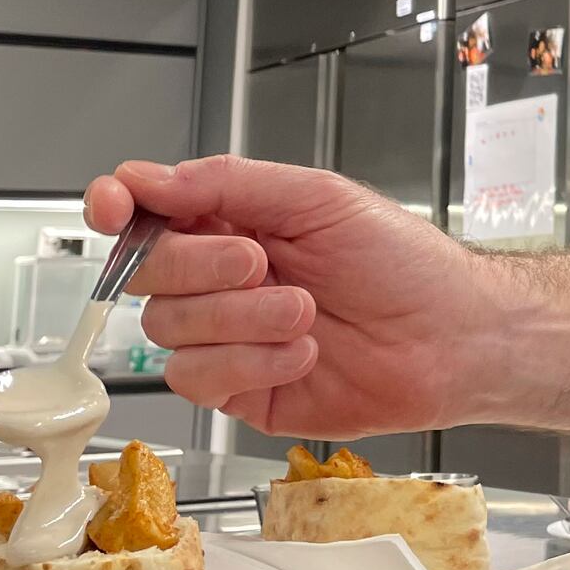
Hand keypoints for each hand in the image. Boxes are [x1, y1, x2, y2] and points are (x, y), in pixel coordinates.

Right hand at [85, 156, 501, 438]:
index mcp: (237, 223)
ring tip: (303, 312)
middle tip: (260, 262)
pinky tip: (301, 353)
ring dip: (239, 319)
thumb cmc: (405, 263)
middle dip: (201, 266)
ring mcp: (230, 338)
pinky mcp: (243, 391)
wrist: (454, 335)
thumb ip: (228, 183)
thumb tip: (151, 177)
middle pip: (148, 273)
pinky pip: (200, 379)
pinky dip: (250, 361)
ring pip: (168, 330)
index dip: (120, 207)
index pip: (148, 213)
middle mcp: (225, 281)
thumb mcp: (318, 198)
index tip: (114, 206)